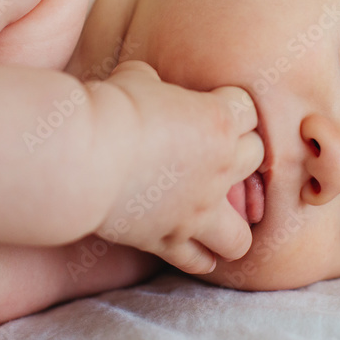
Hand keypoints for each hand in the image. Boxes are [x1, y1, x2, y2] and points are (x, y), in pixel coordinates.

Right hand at [95, 60, 263, 273]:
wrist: (83, 156)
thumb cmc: (110, 109)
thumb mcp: (135, 77)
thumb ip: (156, 83)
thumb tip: (148, 84)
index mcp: (218, 121)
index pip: (247, 107)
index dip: (226, 104)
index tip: (202, 105)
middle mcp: (220, 168)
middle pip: (255, 157)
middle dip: (237, 151)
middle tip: (209, 150)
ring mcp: (198, 211)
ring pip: (243, 233)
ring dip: (233, 222)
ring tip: (214, 213)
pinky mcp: (169, 239)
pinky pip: (199, 261)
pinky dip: (197, 256)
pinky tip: (187, 244)